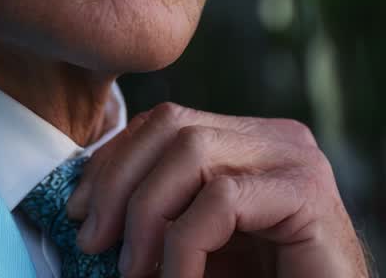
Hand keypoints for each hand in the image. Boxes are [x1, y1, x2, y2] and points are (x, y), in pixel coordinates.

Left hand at [65, 102, 368, 277]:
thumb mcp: (196, 247)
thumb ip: (159, 216)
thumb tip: (84, 207)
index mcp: (248, 142)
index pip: (165, 122)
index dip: (113, 161)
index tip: (77, 212)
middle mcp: (276, 138)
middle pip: (173, 126)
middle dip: (118, 184)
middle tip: (93, 244)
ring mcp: (296, 160)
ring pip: (192, 152)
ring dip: (147, 216)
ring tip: (132, 272)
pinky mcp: (308, 193)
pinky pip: (220, 200)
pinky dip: (184, 248)